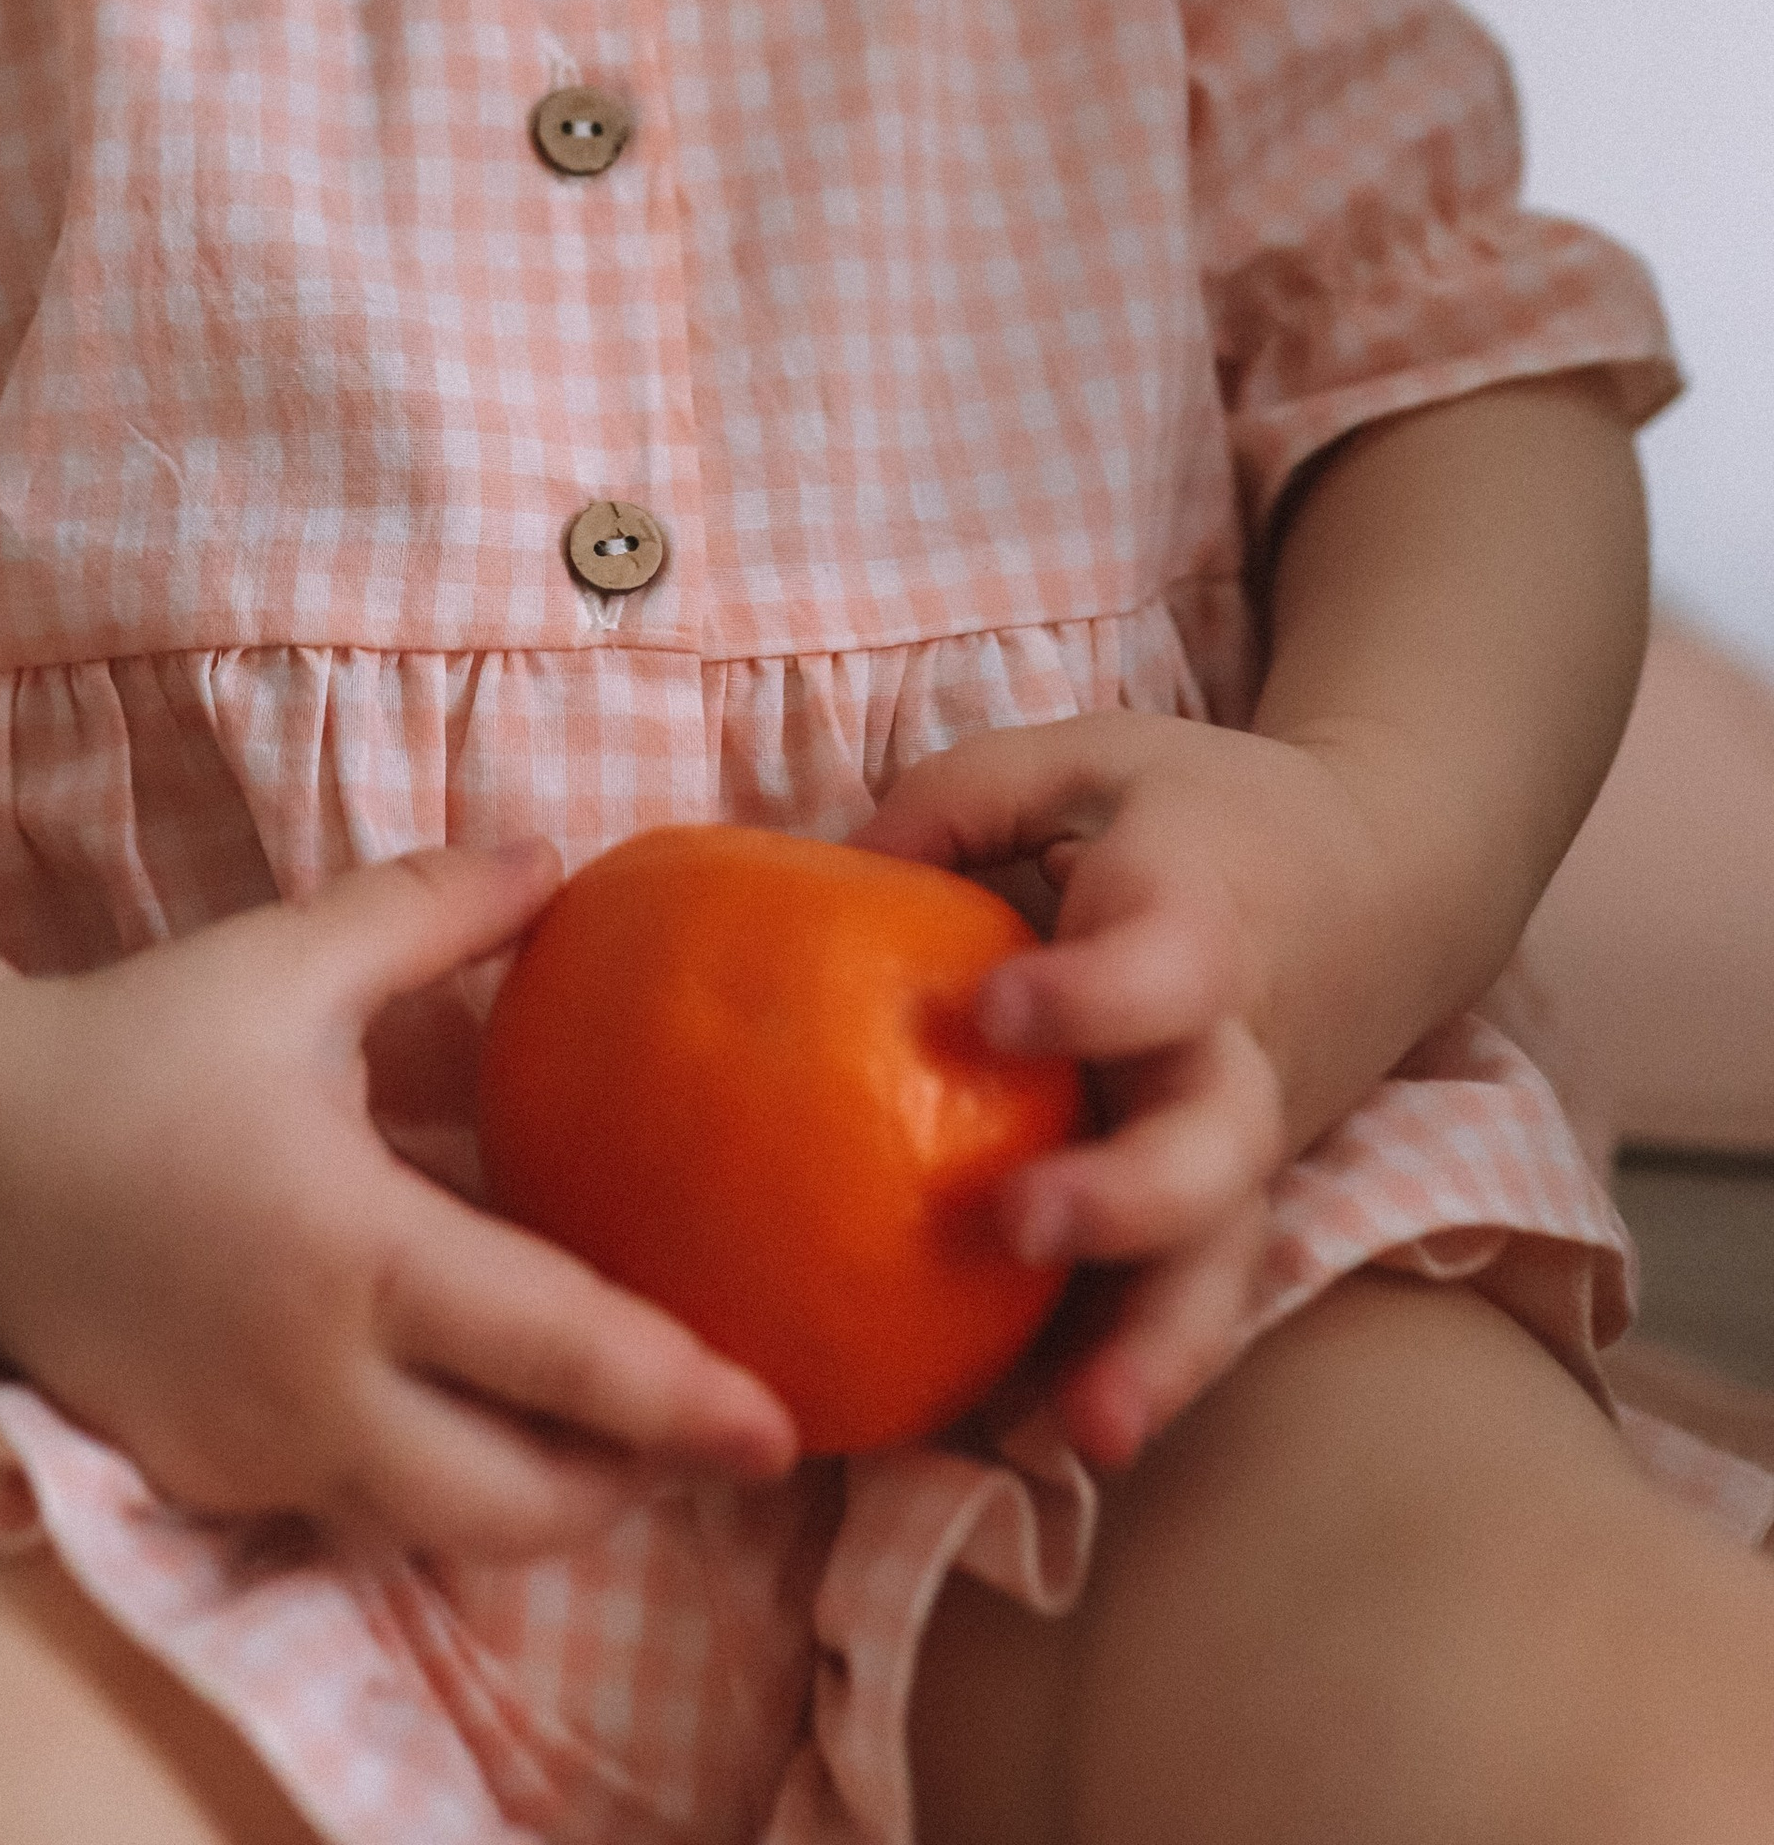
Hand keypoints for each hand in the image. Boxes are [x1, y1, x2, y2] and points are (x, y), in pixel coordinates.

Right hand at [0, 843, 797, 1561]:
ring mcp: (253, 1449)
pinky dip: (428, 1484)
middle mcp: (311, 1378)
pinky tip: (466, 1418)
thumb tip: (562, 858)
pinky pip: (352, 1511)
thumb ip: (435, 908)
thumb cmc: (137, 1044)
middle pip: (513, 1503)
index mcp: (353, 1248)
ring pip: (436, 1529)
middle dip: (630, 1491)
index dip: (676, 1397)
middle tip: (708, 1439)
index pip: (553, 1351)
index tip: (778, 1423)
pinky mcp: (209, 1479)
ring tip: (613, 1440)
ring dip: (534, 1502)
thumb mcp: (289, 957)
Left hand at [860, 714, 1412, 1475]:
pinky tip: (1060, 1442)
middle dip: (1127, 1199)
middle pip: (1214, 1148)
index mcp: (1202, 924)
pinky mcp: (1227, 1204)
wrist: (1379, 879)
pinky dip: (1139, 1370)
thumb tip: (820, 870)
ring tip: (1086, 1432)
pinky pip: (1192, 1296)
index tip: (995, 1011)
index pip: (1165, 967)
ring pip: (1224, 1262)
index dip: (1091, 994)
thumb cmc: (1193, 813)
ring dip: (1160, 1347)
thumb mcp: (1082, 757)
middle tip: (1020, 1225)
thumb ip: (958, 801)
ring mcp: (1243, 1146)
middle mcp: (1235, 1052)